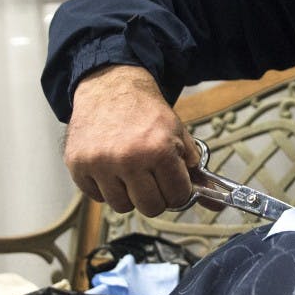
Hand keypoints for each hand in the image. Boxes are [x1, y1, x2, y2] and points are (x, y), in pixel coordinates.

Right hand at [64, 65, 198, 215]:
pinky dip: (105, 187)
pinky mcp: (78, 165)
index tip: (172, 180)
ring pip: (122, 206)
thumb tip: (216, 204)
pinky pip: (97, 197)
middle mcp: (128, 159)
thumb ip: (195, 170)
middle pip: (150, 208)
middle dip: (155, 195)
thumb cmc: (147, 114)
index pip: (177, 197)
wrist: (111, 87)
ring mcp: (100, 164)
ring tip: (128, 170)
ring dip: (128, 193)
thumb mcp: (179, 134)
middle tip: (151, 178)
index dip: (177, 190)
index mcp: (158, 150)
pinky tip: (109, 166)